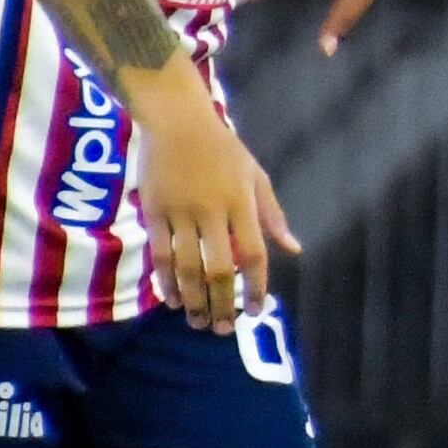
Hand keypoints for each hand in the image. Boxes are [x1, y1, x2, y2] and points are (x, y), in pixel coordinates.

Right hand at [129, 90, 296, 330]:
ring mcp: (180, 211)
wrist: (175, 119)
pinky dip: (166, 281)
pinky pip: (160, 253)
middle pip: (218, 269)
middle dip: (221, 304)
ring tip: (198, 322)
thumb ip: (272, 214)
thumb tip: (294, 249)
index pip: (253, 254)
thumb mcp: (255, 174)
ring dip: (192, 300)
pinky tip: (172, 300)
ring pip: (186, 267)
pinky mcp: (153, 211)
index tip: (256, 310)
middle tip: (224, 328)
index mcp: (242, 201)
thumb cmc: (222, 148)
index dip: (255, 287)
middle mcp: (212, 210)